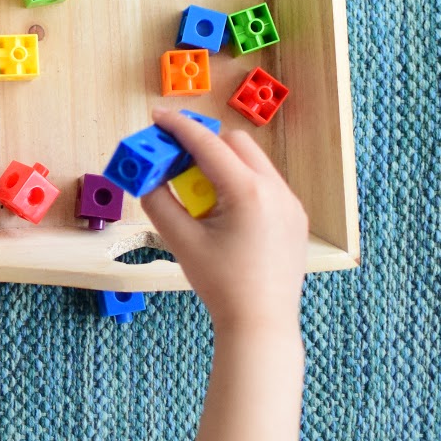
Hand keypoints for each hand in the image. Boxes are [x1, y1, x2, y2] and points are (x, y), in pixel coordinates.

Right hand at [141, 109, 307, 337]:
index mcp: (248, 192)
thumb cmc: (222, 285)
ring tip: (197, 189)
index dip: (178, 127)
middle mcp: (276, 190)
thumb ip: (158, 201)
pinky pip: (265, 184)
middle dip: (203, 142)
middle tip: (175, 156)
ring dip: (222, 163)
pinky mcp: (294, 217)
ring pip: (252, 162)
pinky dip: (240, 182)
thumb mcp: (181, 240)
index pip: (207, 143)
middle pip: (235, 143)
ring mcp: (290, 203)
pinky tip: (222, 209)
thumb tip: (146, 177)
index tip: (157, 118)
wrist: (260, 323)